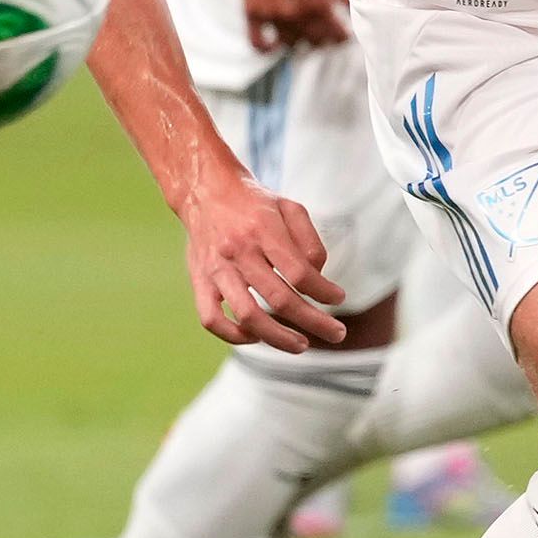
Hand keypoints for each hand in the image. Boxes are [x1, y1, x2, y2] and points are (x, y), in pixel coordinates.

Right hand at [181, 170, 350, 352]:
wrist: (205, 191)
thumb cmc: (255, 204)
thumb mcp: (290, 208)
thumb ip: (310, 242)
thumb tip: (319, 278)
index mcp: (263, 230)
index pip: (299, 273)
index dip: (324, 291)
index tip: (338, 298)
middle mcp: (238, 252)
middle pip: (279, 299)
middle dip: (314, 322)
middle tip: (337, 334)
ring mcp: (216, 270)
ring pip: (247, 315)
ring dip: (278, 338)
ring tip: (301, 346)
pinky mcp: (199, 282)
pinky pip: (212, 319)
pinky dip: (234, 336)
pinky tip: (256, 337)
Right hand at [231, 0, 351, 51]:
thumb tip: (353, 11)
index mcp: (321, 3)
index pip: (338, 37)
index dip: (342, 37)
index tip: (341, 34)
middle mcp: (298, 13)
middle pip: (316, 43)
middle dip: (322, 40)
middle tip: (322, 33)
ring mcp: (274, 15)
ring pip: (291, 44)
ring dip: (297, 41)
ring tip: (300, 33)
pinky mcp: (253, 13)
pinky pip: (259, 44)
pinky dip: (267, 48)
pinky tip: (273, 43)